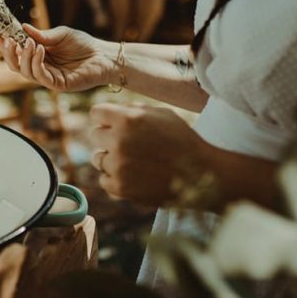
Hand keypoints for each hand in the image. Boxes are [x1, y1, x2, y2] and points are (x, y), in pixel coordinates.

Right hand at [0, 24, 115, 91]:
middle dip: (8, 53)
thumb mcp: (60, 34)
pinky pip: (41, 77)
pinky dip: (37, 63)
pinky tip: (40, 50)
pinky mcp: (57, 84)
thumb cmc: (83, 44)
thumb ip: (42, 35)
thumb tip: (22, 28)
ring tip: (29, 42)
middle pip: (15, 65)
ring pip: (25, 72)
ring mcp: (47, 77)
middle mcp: (39, 68)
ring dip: (24, 56)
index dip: (4, 44)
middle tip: (8, 40)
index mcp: (37, 55)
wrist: (103, 56)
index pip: (16, 53)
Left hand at [88, 103, 209, 206]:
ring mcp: (118, 166)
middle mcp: (119, 141)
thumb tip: (110, 112)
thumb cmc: (183, 140)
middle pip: (96, 134)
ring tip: (132, 160)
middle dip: (109, 137)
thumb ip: (133, 110)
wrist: (201, 175)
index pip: (96, 112)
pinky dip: (115, 178)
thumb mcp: (162, 114)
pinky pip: (104, 180)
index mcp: (127, 119)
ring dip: (110, 158)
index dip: (107, 118)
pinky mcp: (120, 187)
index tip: (115, 123)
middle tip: (130, 144)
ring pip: (97, 158)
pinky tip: (133, 175)